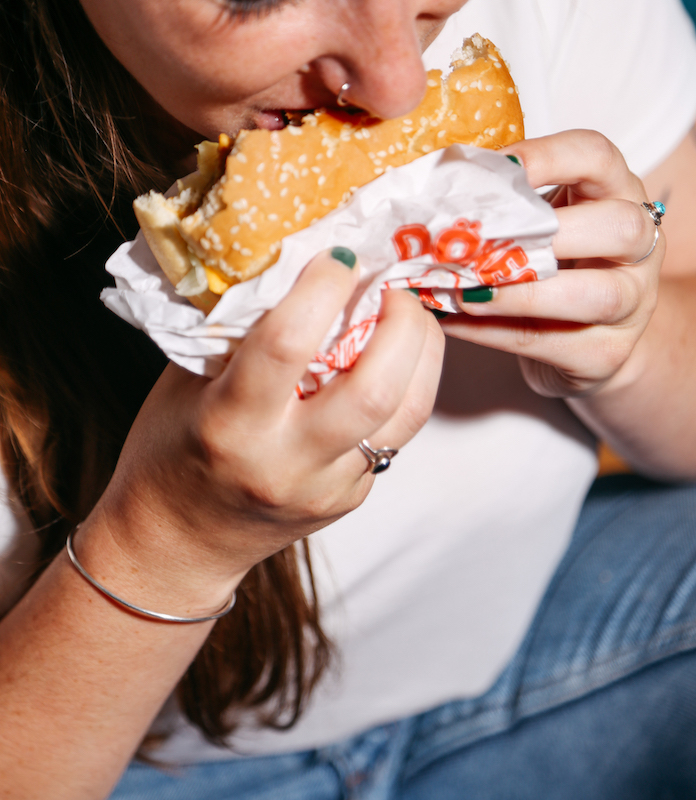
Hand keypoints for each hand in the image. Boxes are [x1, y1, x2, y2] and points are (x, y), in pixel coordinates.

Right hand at [97, 248, 443, 592]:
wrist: (175, 545)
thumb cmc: (168, 452)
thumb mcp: (186, 383)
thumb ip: (238, 332)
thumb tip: (293, 266)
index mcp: (231, 425)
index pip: (288, 345)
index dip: (322, 287)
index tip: (339, 255)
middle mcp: (287, 462)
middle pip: (374, 388)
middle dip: (400, 321)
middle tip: (393, 284)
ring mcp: (327, 487)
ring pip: (406, 414)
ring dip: (422, 352)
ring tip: (409, 314)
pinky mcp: (352, 497)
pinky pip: (395, 434)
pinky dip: (406, 385)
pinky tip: (394, 357)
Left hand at [441, 131, 664, 398]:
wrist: (588, 338)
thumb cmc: (556, 263)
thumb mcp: (542, 219)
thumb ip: (506, 203)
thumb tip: (431, 196)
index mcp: (618, 193)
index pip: (597, 157)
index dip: (547, 157)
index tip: (495, 168)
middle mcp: (640, 246)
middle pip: (620, 227)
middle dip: (550, 231)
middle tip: (484, 239)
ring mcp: (634, 303)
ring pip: (598, 295)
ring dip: (521, 293)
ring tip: (464, 291)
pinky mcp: (607, 353)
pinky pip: (550, 341)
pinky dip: (493, 331)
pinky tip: (453, 320)